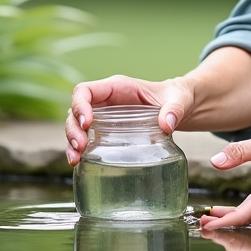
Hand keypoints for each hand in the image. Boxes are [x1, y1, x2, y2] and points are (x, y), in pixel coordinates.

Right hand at [65, 74, 195, 165]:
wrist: (179, 107)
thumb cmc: (176, 97)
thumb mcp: (178, 99)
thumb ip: (174, 109)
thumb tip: (167, 124)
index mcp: (117, 87)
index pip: (86, 90)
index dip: (80, 105)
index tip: (87, 122)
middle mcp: (105, 101)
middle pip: (75, 110)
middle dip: (73, 128)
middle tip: (80, 147)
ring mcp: (103, 116)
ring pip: (76, 125)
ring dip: (71, 141)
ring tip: (75, 159)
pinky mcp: (106, 131)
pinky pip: (85, 138)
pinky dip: (78, 150)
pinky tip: (79, 162)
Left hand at [200, 133, 250, 227]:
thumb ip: (241, 151)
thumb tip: (216, 161)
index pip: (240, 217)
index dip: (220, 222)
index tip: (205, 223)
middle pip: (243, 224)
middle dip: (222, 224)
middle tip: (203, 221)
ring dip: (233, 222)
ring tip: (215, 215)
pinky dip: (246, 220)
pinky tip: (236, 213)